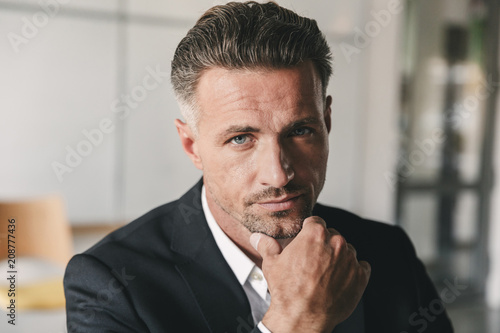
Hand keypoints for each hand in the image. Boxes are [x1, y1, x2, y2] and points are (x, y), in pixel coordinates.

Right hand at [250, 216, 370, 332]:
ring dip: (339, 258)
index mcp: (315, 234)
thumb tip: (258, 237)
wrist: (302, 316)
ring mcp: (350, 259)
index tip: (306, 242)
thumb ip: (266, 245)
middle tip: (313, 261)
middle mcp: (336, 242)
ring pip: (347, 250)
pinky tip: (339, 280)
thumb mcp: (272, 263)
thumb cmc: (287, 290)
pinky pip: (361, 267)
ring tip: (325, 273)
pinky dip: (353, 271)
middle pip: (332, 235)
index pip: (316, 222)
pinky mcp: (361, 276)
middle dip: (324, 245)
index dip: (309, 231)